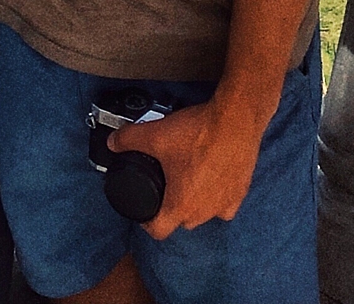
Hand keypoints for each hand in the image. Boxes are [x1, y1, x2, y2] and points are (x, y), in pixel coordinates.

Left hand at [107, 97, 266, 239]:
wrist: (235, 121)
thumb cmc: (199, 133)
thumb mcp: (155, 134)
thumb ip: (129, 139)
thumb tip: (113, 142)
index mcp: (181, 206)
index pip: (159, 231)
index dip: (146, 223)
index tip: (144, 211)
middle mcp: (203, 212)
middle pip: (181, 221)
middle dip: (170, 207)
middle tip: (165, 185)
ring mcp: (224, 204)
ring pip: (204, 214)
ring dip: (194, 203)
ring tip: (188, 179)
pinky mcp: (240, 193)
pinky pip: (225, 205)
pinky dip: (217, 198)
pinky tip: (213, 181)